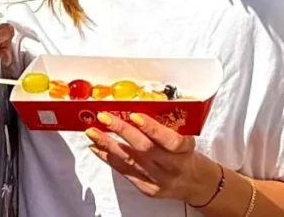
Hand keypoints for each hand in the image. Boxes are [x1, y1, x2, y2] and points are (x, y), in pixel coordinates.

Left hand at [86, 111, 220, 204]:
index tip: (134, 115)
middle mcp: (171, 167)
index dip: (151, 127)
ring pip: (129, 160)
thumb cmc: (184, 152)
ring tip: (92, 132)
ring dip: (107, 144)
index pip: (169, 140)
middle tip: (104, 117)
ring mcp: (158, 180)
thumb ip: (167, 119)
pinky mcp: (146, 188)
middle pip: (144, 149)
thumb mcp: (185, 134)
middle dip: (121, 130)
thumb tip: (145, 95)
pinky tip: (96, 147)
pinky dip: (108, 158)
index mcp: (184, 150)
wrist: (192, 182)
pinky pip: (124, 172)